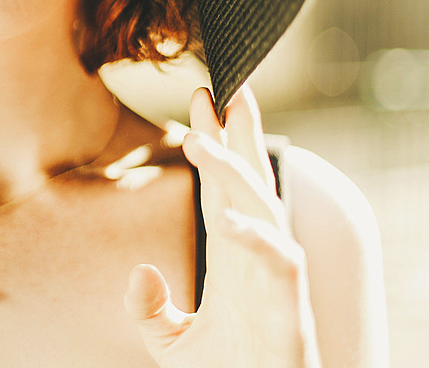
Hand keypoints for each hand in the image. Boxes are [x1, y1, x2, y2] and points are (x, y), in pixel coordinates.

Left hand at [124, 86, 319, 367]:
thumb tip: (139, 271)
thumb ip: (148, 307)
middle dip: (238, 134)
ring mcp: (275, 278)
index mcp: (231, 258)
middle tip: (221, 86)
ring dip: (234, 171)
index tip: (201, 102)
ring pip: (262, 208)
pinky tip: (227, 217)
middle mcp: (256, 257)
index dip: (214, 145)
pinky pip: (276, 261)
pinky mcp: (289, 306)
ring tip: (203, 138)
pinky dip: (254, 236)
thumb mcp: (170, 340)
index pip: (221, 188)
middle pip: (249, 182)